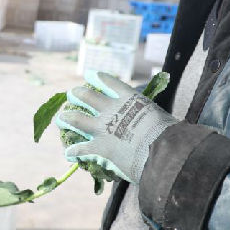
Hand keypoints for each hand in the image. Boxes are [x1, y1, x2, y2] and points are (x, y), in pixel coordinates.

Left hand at [54, 71, 177, 183]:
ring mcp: (101, 128)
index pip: (108, 82)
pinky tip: (68, 153)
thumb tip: (155, 124)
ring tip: (60, 119)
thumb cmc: (169, 134)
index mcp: (128, 98)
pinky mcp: (97, 147)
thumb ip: (148, 117)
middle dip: (76, 94)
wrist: (163, 151)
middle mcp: (111, 109)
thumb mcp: (159, 116)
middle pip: (86, 97)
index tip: (89, 75)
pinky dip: (73, 151)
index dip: (97, 78)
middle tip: (71, 94)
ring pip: (76, 119)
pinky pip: (79, 149)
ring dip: (66, 119)